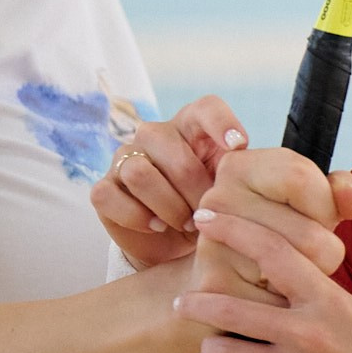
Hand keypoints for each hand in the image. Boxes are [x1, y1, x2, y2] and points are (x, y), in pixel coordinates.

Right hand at [92, 94, 248, 270]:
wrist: (177, 244)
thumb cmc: (209, 206)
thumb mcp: (230, 188)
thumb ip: (238, 172)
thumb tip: (247, 162)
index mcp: (192, 127)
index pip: (205, 108)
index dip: (221, 122)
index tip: (239, 145)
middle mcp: (155, 135)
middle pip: (170, 147)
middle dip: (194, 187)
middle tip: (209, 213)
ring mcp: (124, 159)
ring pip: (139, 173)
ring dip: (168, 205)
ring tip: (187, 222)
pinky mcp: (104, 189)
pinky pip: (108, 196)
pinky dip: (136, 217)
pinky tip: (157, 226)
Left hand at [178, 235, 351, 352]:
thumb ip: (315, 294)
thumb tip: (276, 277)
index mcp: (328, 300)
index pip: (270, 252)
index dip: (232, 230)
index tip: (206, 218)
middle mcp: (309, 334)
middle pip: (232, 306)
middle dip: (199, 301)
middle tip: (184, 299)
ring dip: (216, 346)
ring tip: (214, 344)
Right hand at [182, 146, 351, 310]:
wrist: (221, 287)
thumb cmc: (273, 238)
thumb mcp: (307, 204)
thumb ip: (338, 193)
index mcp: (239, 166)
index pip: (303, 179)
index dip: (325, 206)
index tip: (316, 218)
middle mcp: (216, 198)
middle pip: (308, 231)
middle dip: (324, 252)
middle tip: (301, 255)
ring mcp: (210, 242)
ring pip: (299, 266)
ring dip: (309, 278)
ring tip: (288, 273)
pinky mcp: (214, 286)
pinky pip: (283, 299)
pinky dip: (289, 304)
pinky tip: (273, 295)